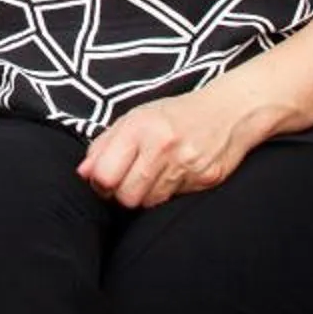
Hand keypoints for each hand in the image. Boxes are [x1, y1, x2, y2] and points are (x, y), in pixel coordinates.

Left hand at [79, 91, 251, 210]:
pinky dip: (169, 193)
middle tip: (128, 181)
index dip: (100, 183)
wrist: (229, 111)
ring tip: (153, 175)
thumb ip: (104, 144)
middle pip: (126, 196)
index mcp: (140, 127)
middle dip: (122, 194)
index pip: (105, 175)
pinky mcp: (205, 179)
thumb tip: (83, 173)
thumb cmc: (176, 115)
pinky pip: (173, 200)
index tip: (105, 179)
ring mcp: (185, 164)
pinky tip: (174, 175)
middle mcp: (162, 145)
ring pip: (149, 203)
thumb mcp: (135, 118)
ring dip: (145, 195)